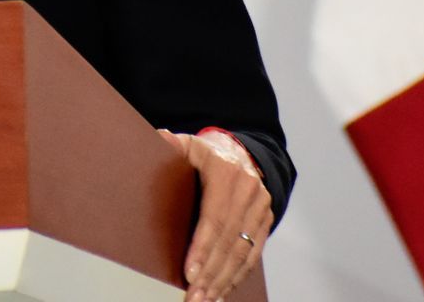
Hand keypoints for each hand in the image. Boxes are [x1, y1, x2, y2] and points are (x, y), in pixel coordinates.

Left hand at [159, 128, 271, 301]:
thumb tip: (158, 137)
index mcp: (227, 172)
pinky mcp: (265, 222)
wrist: (241, 152)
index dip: (203, 247)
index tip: (189, 272)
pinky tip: (221, 292)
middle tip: (192, 296)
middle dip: (210, 273)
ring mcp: (260, 207)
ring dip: (223, 281)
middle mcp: (249, 190)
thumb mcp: (188, 145)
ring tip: (203, 300)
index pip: (215, 217)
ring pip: (243, 252)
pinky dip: (237, 277)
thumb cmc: (206, 154)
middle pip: (229, 241)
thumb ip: (171, 144)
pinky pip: (253, 255)